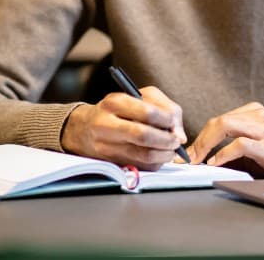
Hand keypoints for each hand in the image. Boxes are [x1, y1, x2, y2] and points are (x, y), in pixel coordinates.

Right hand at [61, 86, 185, 170]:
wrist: (84, 129)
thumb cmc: (117, 110)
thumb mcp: (138, 97)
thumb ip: (163, 108)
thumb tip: (179, 134)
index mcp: (114, 102)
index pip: (146, 112)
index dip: (167, 120)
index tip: (174, 123)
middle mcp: (106, 124)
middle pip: (143, 136)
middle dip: (166, 140)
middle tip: (177, 141)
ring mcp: (106, 147)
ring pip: (143, 155)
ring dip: (164, 154)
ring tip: (171, 150)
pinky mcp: (111, 163)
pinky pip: (140, 167)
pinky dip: (155, 163)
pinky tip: (158, 156)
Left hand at [187, 102, 263, 178]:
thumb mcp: (256, 143)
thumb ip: (234, 143)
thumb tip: (204, 154)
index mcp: (255, 111)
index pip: (220, 120)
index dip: (201, 136)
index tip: (190, 152)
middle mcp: (259, 116)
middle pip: (219, 121)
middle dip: (199, 140)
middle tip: (189, 158)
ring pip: (226, 126)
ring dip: (206, 145)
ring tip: (197, 160)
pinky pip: (240, 144)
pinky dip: (223, 154)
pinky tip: (215, 162)